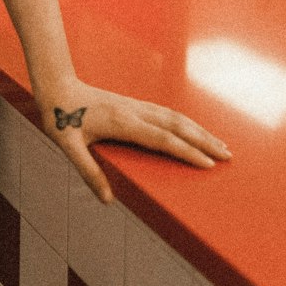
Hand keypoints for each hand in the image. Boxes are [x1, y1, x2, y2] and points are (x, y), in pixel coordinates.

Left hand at [41, 81, 230, 204]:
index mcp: (122, 123)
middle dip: (204, 140)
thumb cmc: (60, 117)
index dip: (186, 152)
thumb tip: (107, 200)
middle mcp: (134, 111)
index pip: (162, 139)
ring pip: (175, 117)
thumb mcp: (68, 146)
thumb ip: (88, 172)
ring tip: (221, 144)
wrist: (57, 86)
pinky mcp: (134, 104)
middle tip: (228, 156)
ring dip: (199, 130)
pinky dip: (186, 123)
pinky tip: (194, 130)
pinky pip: (166, 113)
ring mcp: (136, 106)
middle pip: (177, 125)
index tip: (207, 164)